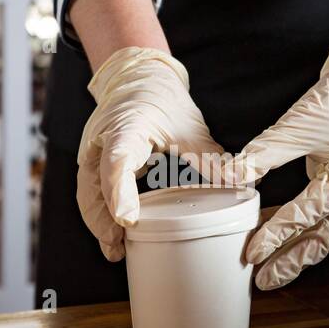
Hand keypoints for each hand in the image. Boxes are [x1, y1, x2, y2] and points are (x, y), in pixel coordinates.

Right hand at [77, 47, 223, 260]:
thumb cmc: (161, 99)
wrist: (138, 77)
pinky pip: (91, 190)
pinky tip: (113, 234)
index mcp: (127, 127)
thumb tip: (241, 182)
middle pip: (94, 184)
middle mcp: (103, 139)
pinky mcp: (94, 161)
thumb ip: (211, 158)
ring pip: (87, 191)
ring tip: (114, 249)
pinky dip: (100, 212)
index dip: (119, 192)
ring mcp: (93, 150)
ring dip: (98, 221)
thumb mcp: (190, 127)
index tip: (127, 218)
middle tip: (117, 247)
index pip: (117, 162)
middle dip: (103, 219)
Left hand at [223, 37, 328, 289]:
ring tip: (270, 269)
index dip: (277, 234)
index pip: (307, 214)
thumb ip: (262, 155)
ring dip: (298, 251)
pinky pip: (325, 216)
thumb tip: (229, 177)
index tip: (253, 251)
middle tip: (264, 279)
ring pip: (327, 233)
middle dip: (293, 260)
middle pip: (324, 238)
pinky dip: (302, 227)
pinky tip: (276, 232)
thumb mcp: (296, 126)